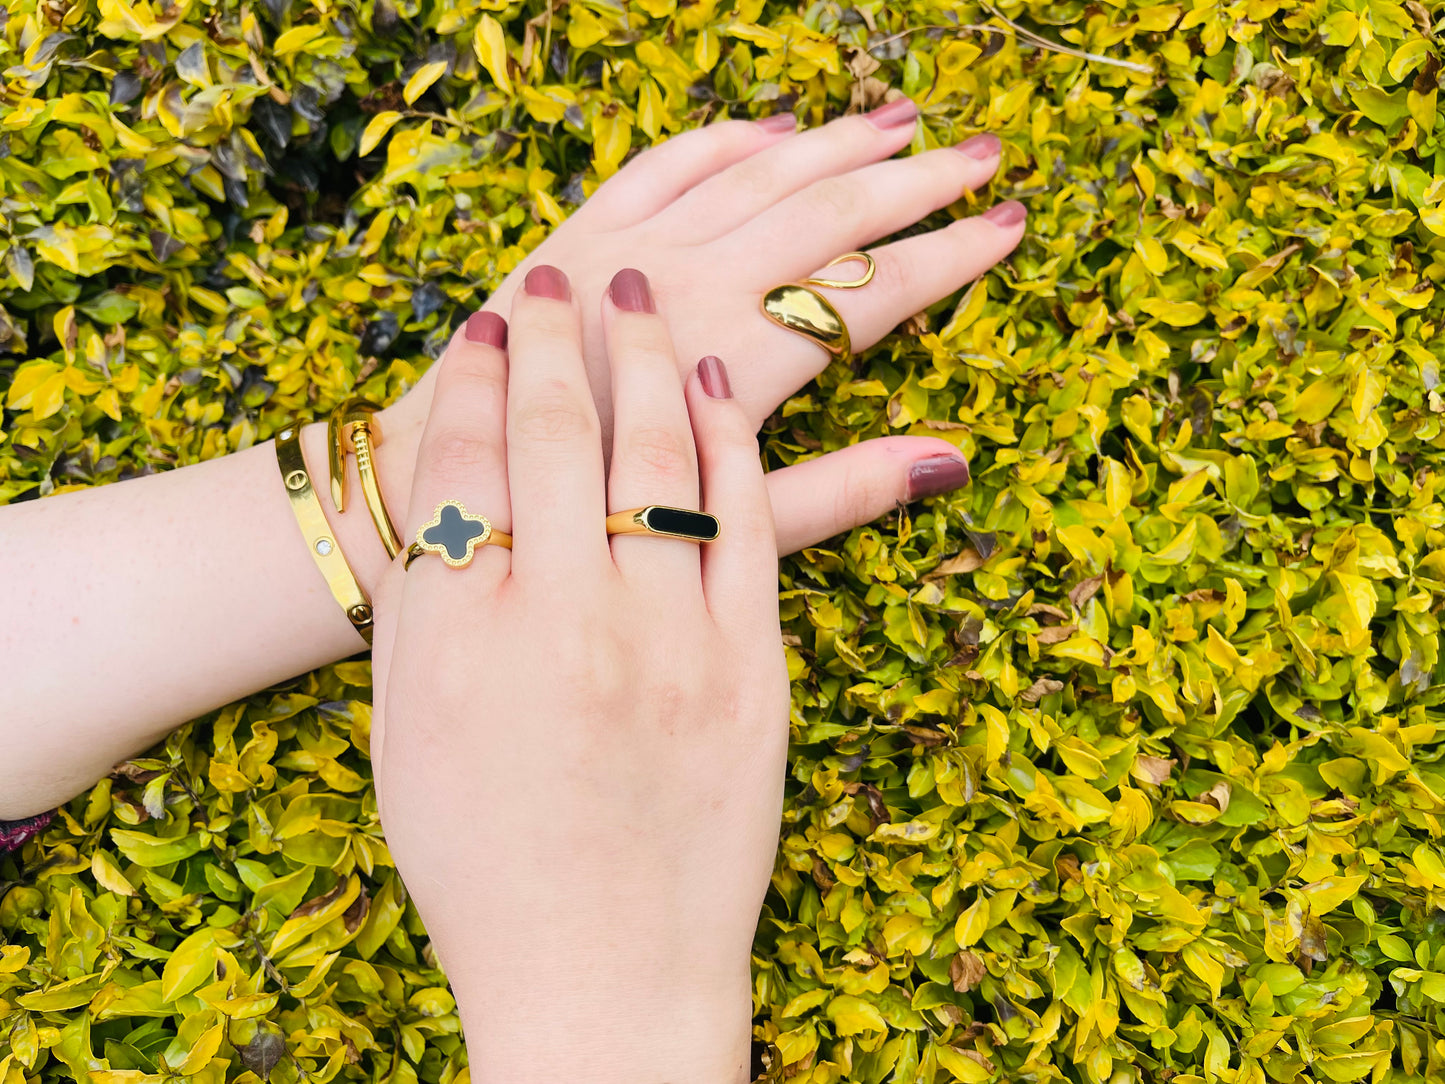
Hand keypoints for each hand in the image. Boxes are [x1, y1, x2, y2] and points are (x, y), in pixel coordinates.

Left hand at [363, 101, 1020, 563]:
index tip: (1007, 224)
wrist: (435, 481)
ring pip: (757, 172)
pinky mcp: (581, 230)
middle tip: (981, 154)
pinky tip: (777, 129)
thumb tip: (950, 459)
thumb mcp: (722, 527)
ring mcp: (631, 247)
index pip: (871, 290)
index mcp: (736, 361)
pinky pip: (667, 162)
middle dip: (914, 180)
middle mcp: (690, 286)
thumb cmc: (578, 522)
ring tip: (902, 124)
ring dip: (836, 143)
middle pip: (828, 212)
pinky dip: (727, 139)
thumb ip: (838, 489)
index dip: (948, 255)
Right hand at [371, 266, 785, 1082]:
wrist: (606, 973)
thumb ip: (431, 604)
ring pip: (660, 454)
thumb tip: (458, 489)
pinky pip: (749, 522)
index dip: (480, 377)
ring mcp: (670, 642)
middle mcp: (565, 622)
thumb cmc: (488, 862)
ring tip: (637, 292)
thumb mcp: (410, 734)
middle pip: (561, 432)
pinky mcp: (754, 670)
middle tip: (555, 278)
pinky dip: (733, 440)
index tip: (490, 323)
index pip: (466, 460)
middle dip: (556, 334)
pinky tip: (717, 379)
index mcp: (460, 639)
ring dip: (647, 354)